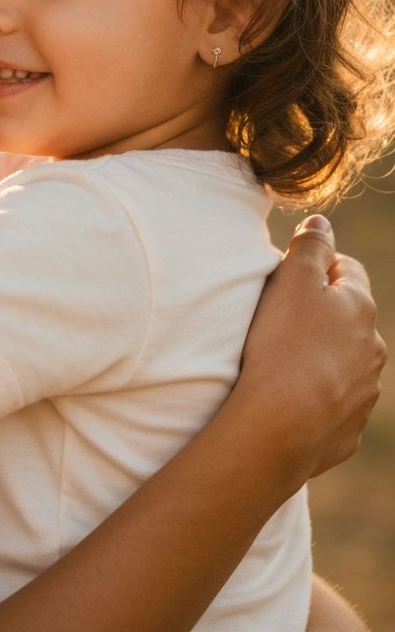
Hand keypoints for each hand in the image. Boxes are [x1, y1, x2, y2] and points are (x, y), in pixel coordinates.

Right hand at [238, 216, 385, 481]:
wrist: (283, 424)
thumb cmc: (284, 344)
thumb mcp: (292, 281)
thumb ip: (309, 246)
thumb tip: (322, 221)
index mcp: (361, 309)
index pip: (347, 269)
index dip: (318, 265)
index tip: (287, 274)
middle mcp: (372, 349)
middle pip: (347, 317)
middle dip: (319, 312)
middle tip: (277, 315)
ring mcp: (363, 392)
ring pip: (342, 360)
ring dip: (318, 354)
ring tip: (278, 358)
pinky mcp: (347, 428)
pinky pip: (331, 401)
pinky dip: (314, 393)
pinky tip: (285, 395)